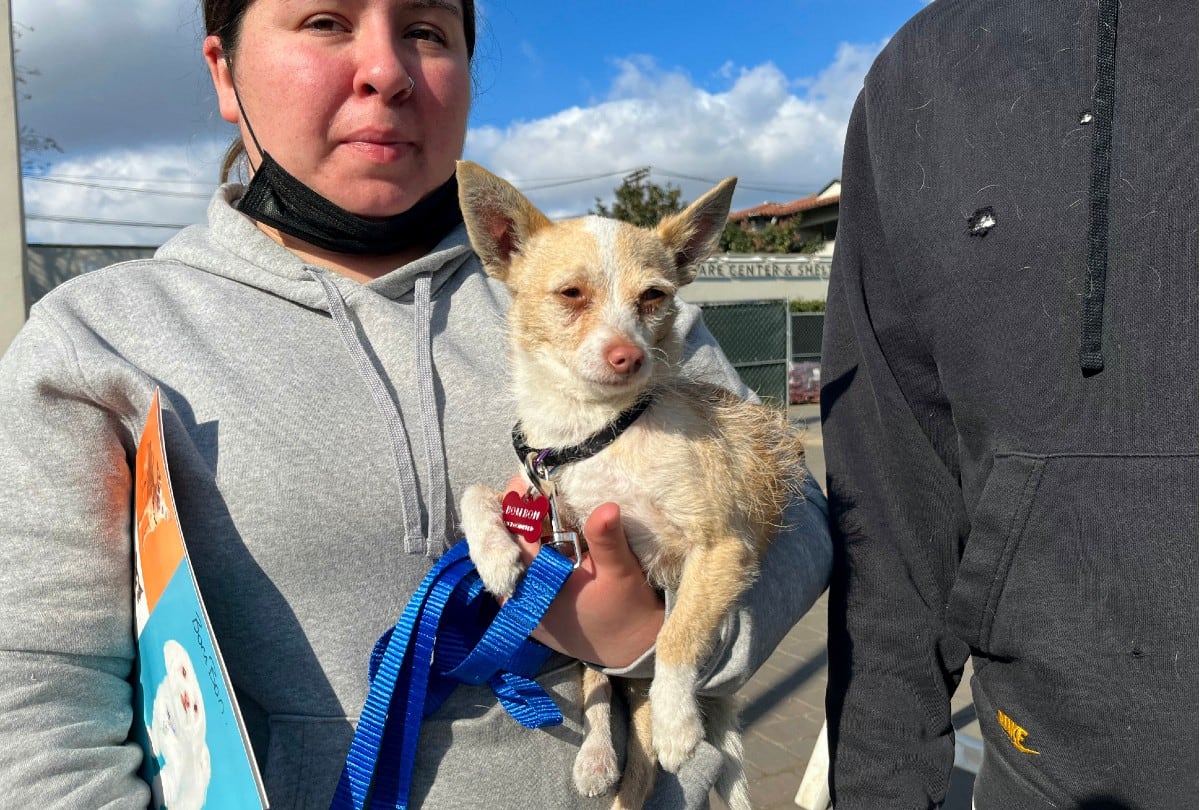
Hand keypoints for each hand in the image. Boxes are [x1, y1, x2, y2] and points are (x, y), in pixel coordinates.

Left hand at [503, 478, 664, 667]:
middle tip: (545, 483)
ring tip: (549, 501)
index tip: (538, 475)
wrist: (629, 650)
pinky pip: (517, 562)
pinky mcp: (525, 603)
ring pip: (508, 549)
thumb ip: (608, 541)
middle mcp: (515, 596)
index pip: (513, 531)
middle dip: (522, 508)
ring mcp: (516, 602)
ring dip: (526, 524)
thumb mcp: (620, 574)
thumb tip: (607, 507)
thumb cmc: (626, 612)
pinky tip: (549, 529)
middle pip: (505, 537)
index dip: (522, 498)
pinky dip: (530, 543)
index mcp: (534, 586)